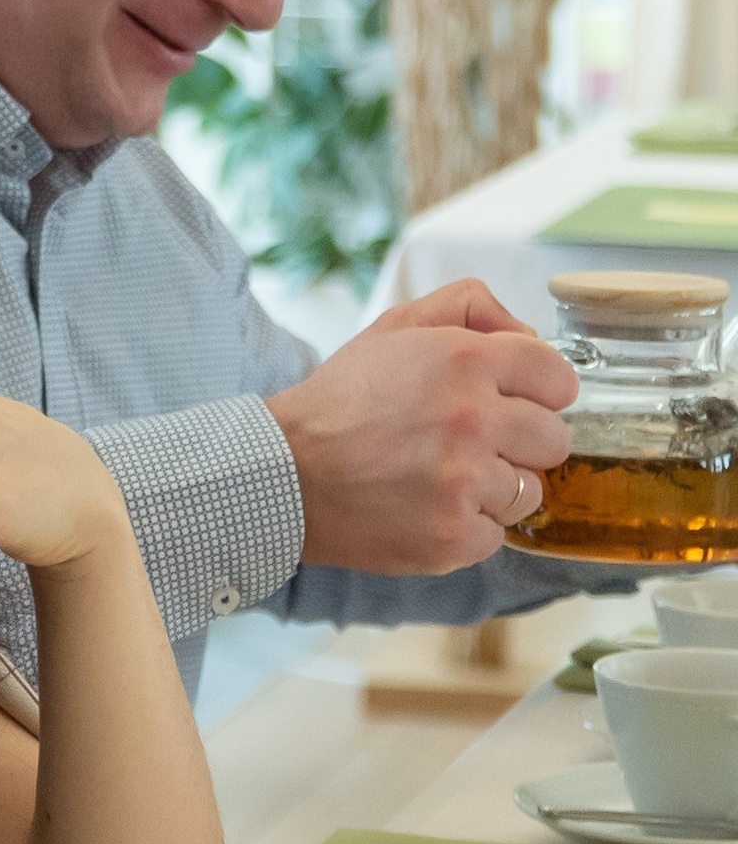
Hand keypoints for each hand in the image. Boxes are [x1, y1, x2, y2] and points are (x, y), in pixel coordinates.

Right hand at [267, 285, 576, 570]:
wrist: (284, 474)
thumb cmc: (341, 401)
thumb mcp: (395, 327)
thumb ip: (469, 307)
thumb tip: (529, 334)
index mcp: (465, 360)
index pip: (558, 377)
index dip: (537, 390)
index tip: (512, 401)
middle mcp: (474, 419)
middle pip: (555, 439)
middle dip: (521, 441)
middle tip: (471, 442)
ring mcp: (467, 483)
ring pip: (529, 491)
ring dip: (494, 487)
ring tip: (440, 477)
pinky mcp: (456, 536)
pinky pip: (497, 534)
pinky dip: (467, 526)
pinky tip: (426, 508)